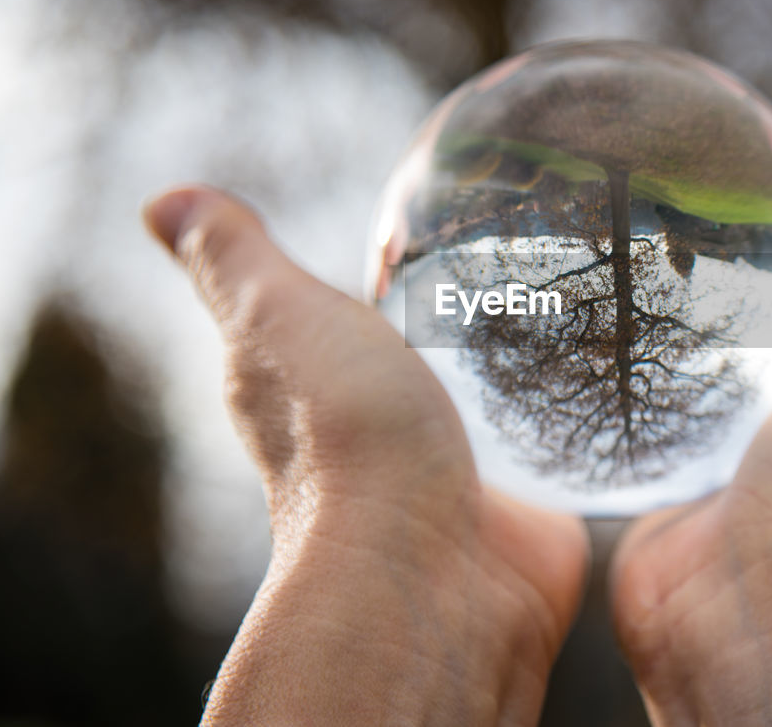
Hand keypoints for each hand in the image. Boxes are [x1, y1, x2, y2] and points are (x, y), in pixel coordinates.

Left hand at [144, 187, 587, 725]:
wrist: (430, 571)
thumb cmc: (343, 444)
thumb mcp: (275, 316)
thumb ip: (234, 259)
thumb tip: (163, 201)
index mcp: (326, 376)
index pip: (368, 301)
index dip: (406, 256)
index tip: (460, 204)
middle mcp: (393, 421)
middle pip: (446, 340)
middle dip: (487, 299)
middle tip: (544, 239)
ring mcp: (464, 462)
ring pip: (508, 387)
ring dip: (538, 353)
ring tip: (591, 290)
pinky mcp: (530, 495)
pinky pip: (561, 438)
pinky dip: (578, 408)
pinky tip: (608, 366)